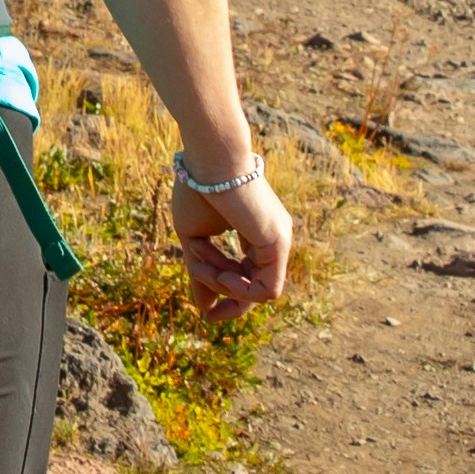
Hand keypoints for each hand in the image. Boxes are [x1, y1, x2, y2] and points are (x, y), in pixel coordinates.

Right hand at [165, 154, 296, 310]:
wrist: (208, 160)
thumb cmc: (198, 190)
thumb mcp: (195, 240)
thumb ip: (202, 275)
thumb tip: (204, 311)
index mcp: (256, 235)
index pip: (250, 278)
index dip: (228, 298)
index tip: (207, 313)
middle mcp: (273, 239)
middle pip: (256, 290)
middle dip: (225, 297)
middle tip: (201, 293)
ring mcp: (279, 241)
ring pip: (259, 292)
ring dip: (224, 287)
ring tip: (203, 265)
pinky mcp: (278, 243)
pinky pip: (267, 290)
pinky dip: (240, 291)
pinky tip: (222, 275)